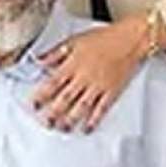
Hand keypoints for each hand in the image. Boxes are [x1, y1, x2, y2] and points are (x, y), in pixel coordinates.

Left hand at [32, 21, 146, 131]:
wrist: (130, 39)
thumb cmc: (104, 38)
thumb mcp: (75, 40)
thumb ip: (55, 53)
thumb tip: (39, 60)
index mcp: (73, 64)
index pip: (52, 83)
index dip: (42, 96)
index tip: (35, 105)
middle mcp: (84, 77)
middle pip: (65, 99)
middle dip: (54, 113)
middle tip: (46, 122)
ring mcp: (98, 85)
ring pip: (81, 107)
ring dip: (70, 119)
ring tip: (63, 128)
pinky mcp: (112, 91)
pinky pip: (101, 109)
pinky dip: (94, 120)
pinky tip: (87, 128)